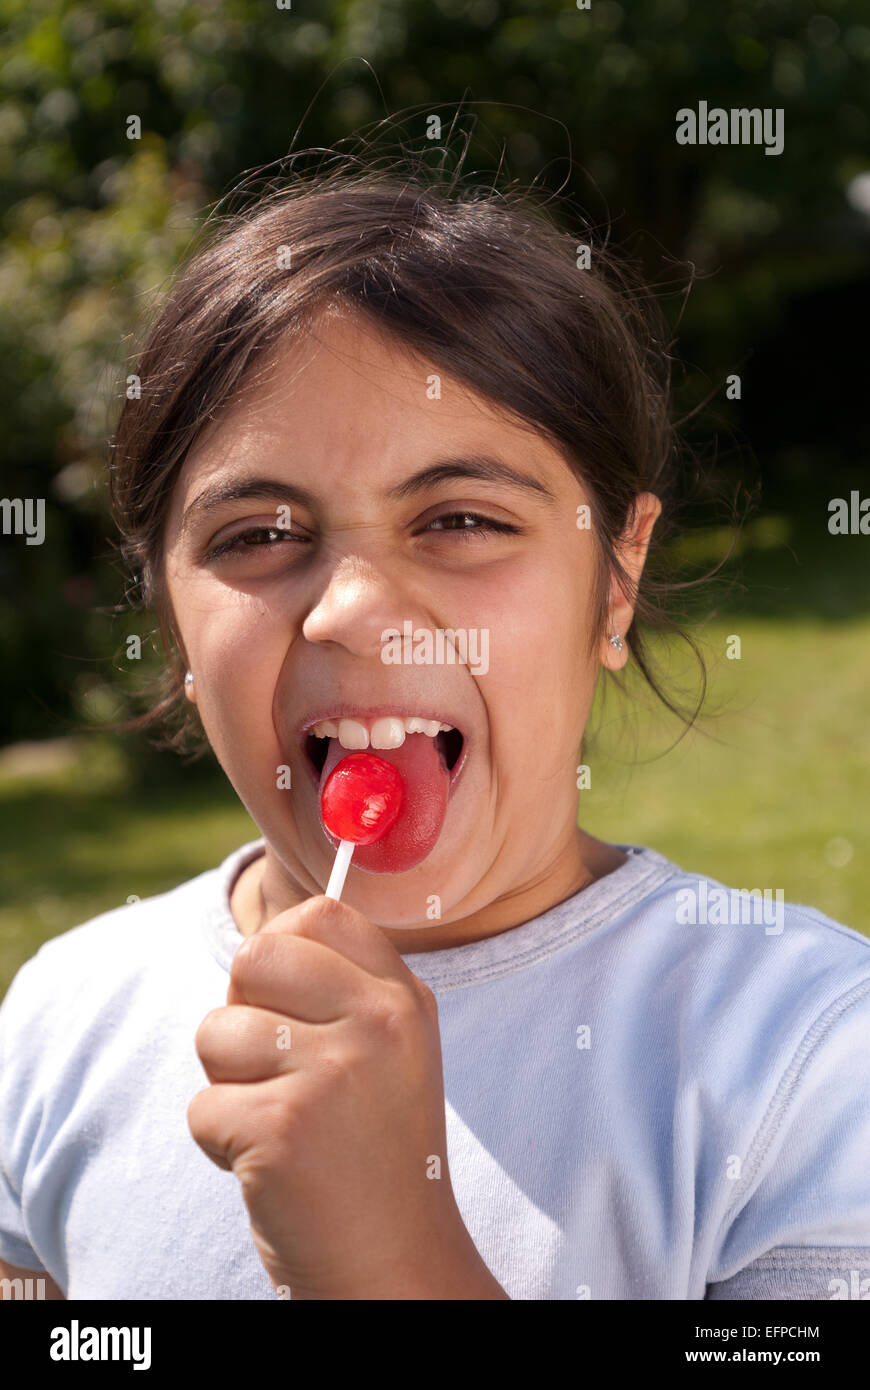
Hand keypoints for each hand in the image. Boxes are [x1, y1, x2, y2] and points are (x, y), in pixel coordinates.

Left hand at [188, 894, 505, 1298]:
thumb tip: (260, 940)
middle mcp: (377, 1024)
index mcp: (404, 998)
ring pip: (216, 1032)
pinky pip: (202, 1107)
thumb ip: (344, 988)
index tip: (284, 1002)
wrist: (395, 1267)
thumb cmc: (375, 1155)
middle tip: (275, 1072)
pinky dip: (219, 1144)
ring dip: (227, 1085)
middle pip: (252, 959)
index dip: (280, 949)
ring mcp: (332, 1073)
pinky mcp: (282, 1128)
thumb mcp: (392, 1051)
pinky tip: (271, 1166)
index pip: (319, 913)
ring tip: (280, 1124)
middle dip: (240, 1013)